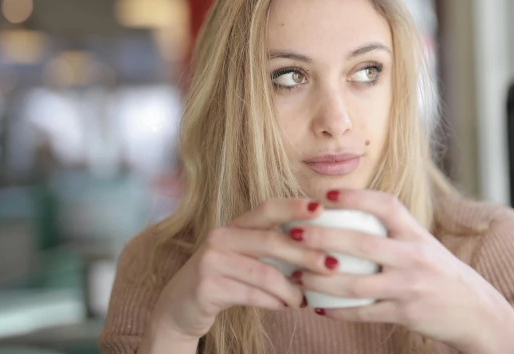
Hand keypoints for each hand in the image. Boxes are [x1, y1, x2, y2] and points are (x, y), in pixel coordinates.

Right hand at [150, 198, 338, 340]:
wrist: (180, 306)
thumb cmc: (225, 278)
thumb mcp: (245, 256)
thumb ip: (272, 248)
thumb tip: (321, 248)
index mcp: (235, 225)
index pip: (267, 208)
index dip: (294, 206)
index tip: (322, 209)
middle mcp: (221, 236)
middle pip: (271, 241)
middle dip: (306, 254)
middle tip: (333, 266)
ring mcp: (211, 261)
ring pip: (264, 273)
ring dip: (290, 289)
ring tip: (303, 300)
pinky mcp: (206, 287)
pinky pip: (251, 294)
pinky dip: (273, 302)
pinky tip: (285, 307)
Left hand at [289, 189, 513, 353]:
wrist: (475, 311)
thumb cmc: (439, 272)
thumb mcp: (424, 244)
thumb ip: (394, 231)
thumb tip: (349, 212)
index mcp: (417, 234)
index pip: (386, 205)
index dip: (356, 197)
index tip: (327, 193)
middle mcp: (414, 256)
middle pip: (362, 244)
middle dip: (323, 238)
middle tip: (294, 234)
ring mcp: (410, 286)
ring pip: (357, 284)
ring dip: (321, 280)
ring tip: (297, 274)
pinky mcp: (406, 313)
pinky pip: (364, 313)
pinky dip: (339, 311)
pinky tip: (319, 307)